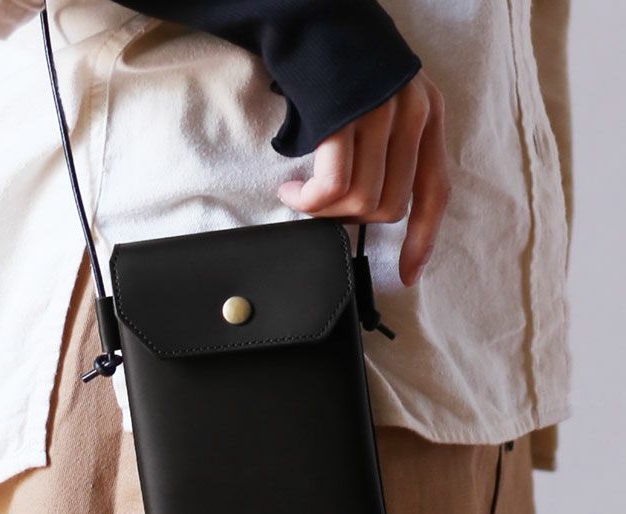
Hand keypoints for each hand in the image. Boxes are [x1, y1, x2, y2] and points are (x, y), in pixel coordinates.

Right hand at [277, 71, 449, 285]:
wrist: (316, 18)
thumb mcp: (384, 106)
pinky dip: (308, 201)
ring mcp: (380, 116)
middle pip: (390, 206)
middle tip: (323, 208)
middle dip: (352, 219)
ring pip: (359, 201)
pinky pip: (331, 188)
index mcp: (430, 117)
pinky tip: (291, 189)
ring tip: (302, 196)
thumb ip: (391, 151)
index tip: (409, 274)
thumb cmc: (343, 71)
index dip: (423, 240)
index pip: (436, 192)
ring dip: (325, 212)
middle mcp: (414, 116)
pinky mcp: (344, 119)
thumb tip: (369, 208)